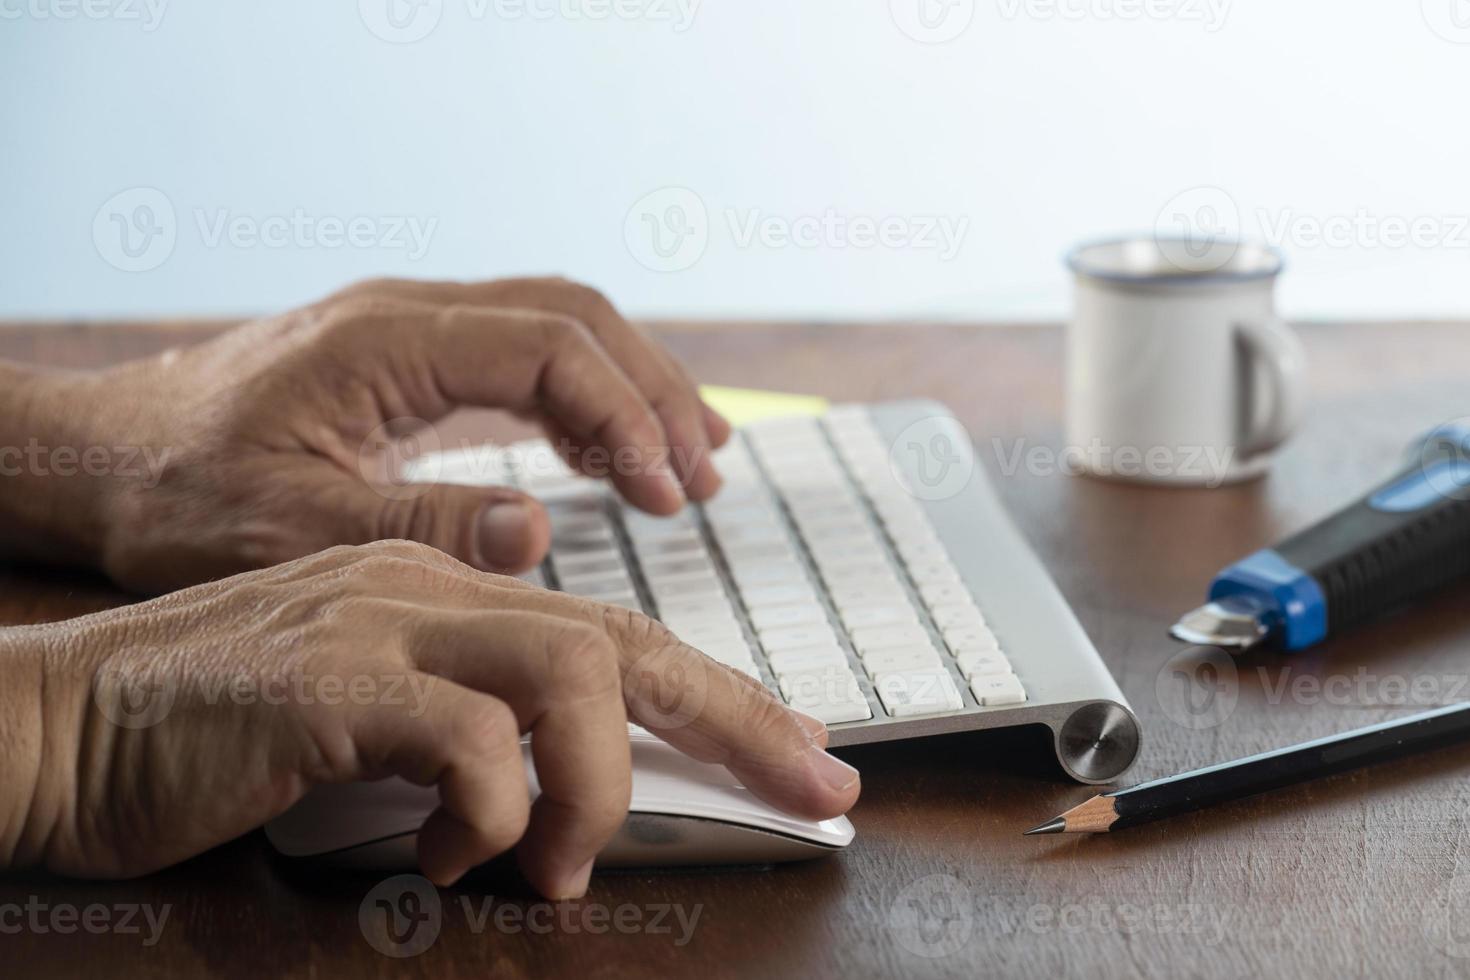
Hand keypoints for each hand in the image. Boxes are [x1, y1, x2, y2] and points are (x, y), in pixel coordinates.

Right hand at [0, 542, 859, 896]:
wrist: (50, 721)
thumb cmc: (210, 736)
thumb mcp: (367, 723)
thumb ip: (462, 731)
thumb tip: (558, 795)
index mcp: (445, 591)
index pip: (617, 634)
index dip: (723, 695)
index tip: (799, 753)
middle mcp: (428, 587)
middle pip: (627, 638)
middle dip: (740, 718)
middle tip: (818, 787)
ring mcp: (379, 622)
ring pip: (570, 672)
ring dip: (596, 785)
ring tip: (559, 865)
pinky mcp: (326, 681)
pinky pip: (466, 741)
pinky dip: (487, 814)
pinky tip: (444, 855)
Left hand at [15, 277, 729, 592]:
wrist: (107, 457)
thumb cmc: (181, 494)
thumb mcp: (292, 528)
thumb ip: (420, 522)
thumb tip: (539, 527)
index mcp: (388, 340)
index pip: (552, 346)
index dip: (626, 416)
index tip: (669, 495)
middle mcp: (411, 314)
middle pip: (576, 318)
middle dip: (654, 393)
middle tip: (706, 475)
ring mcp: (414, 329)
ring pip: (561, 327)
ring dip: (634, 389)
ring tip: (691, 465)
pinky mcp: (411, 359)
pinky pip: (525, 355)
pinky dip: (586, 400)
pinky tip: (612, 456)